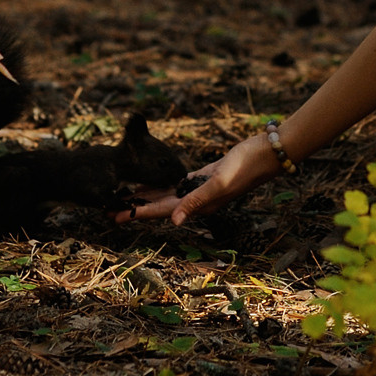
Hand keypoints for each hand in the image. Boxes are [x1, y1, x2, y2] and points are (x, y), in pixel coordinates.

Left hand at [119, 131, 282, 225]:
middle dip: (134, 208)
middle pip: (158, 206)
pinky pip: (176, 184)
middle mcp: (196, 201)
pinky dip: (161, 185)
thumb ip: (196, 201)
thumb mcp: (219, 183)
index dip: (136, 214)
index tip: (114, 216)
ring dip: (145, 198)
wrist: (266, 153)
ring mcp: (200, 189)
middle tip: (108, 208)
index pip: (160, 212)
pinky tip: (150, 183)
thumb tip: (174, 222)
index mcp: (198, 205)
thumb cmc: (245, 167)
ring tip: (123, 198)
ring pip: (165, 196)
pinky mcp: (204, 177)